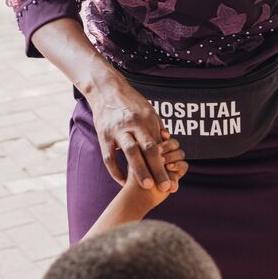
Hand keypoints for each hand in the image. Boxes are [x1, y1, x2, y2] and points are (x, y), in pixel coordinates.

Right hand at [86, 76, 174, 190]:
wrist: (107, 90)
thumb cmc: (131, 103)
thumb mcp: (148, 111)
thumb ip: (158, 128)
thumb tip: (168, 144)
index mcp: (146, 120)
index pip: (159, 145)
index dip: (166, 163)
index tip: (174, 179)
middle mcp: (133, 125)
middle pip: (148, 149)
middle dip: (157, 170)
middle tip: (165, 188)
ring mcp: (117, 130)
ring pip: (129, 152)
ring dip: (139, 171)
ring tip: (147, 187)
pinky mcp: (103, 135)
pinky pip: (109, 157)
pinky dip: (116, 171)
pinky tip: (123, 182)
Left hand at [137, 137, 189, 206]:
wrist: (138, 193)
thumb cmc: (134, 173)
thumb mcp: (140, 155)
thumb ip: (150, 143)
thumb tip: (165, 132)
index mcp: (154, 147)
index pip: (165, 136)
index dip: (164, 137)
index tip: (160, 138)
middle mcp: (164, 155)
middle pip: (174, 143)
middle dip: (168, 147)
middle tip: (159, 151)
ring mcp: (171, 165)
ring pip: (180, 153)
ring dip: (172, 156)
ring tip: (162, 162)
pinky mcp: (176, 174)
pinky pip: (184, 166)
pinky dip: (178, 166)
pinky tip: (169, 168)